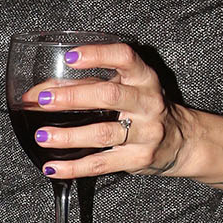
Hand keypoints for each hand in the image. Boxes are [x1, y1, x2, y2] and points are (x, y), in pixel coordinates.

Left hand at [26, 41, 184, 177]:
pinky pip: (101, 164)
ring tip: (43, 136)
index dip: (98, 55)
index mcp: (143, 78)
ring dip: (68, 136)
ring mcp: (145, 132)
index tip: (71, 57)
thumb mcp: (126, 88)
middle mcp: (147, 103)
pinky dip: (74, 167)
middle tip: (42, 100)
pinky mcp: (138, 159)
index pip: (124, 58)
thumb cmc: (144, 109)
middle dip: (72, 97)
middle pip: (109, 96)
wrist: (180, 141)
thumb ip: (88, 85)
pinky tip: (53, 167)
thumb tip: (43, 91)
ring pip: (102, 133)